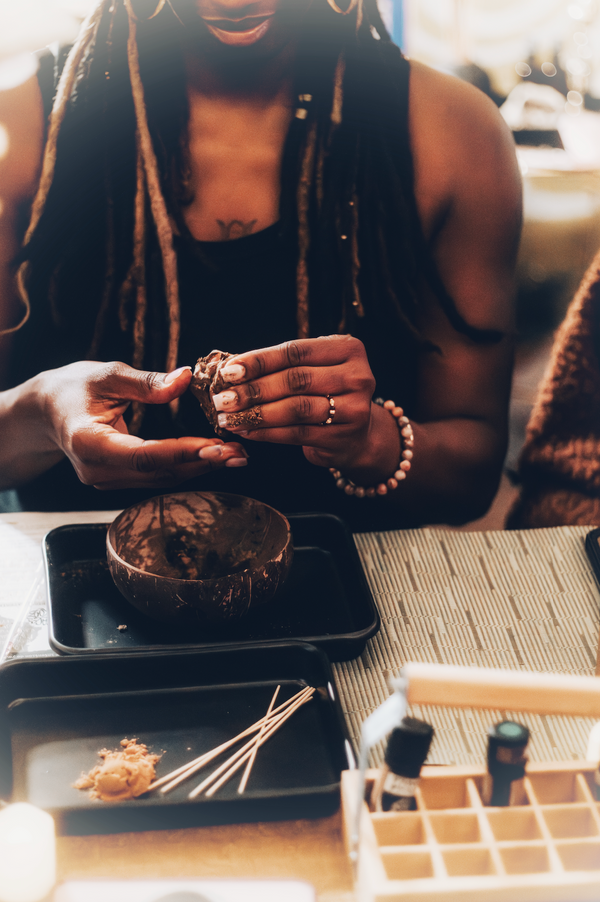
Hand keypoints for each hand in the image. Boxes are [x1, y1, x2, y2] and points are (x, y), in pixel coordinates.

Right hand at [40, 361, 247, 489]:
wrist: (45, 411)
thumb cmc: (72, 388)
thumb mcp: (106, 374)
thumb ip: (146, 382)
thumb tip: (185, 378)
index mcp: (88, 443)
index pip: (142, 455)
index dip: (181, 452)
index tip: (214, 446)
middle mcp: (97, 470)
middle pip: (157, 472)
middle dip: (200, 462)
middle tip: (237, 452)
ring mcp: (106, 480)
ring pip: (160, 478)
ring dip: (199, 467)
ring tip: (235, 455)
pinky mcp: (117, 480)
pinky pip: (156, 476)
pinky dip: (185, 466)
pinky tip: (212, 457)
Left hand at [211, 335, 397, 476]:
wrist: (360, 433)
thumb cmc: (327, 393)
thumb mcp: (314, 369)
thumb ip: (282, 366)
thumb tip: (231, 370)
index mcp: (348, 349)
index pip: (295, 352)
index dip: (259, 361)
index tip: (229, 371)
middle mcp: (357, 376)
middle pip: (295, 380)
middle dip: (254, 390)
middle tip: (223, 398)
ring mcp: (354, 408)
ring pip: (296, 409)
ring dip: (257, 414)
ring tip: (230, 417)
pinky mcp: (343, 437)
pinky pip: (297, 433)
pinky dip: (267, 433)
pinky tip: (247, 430)